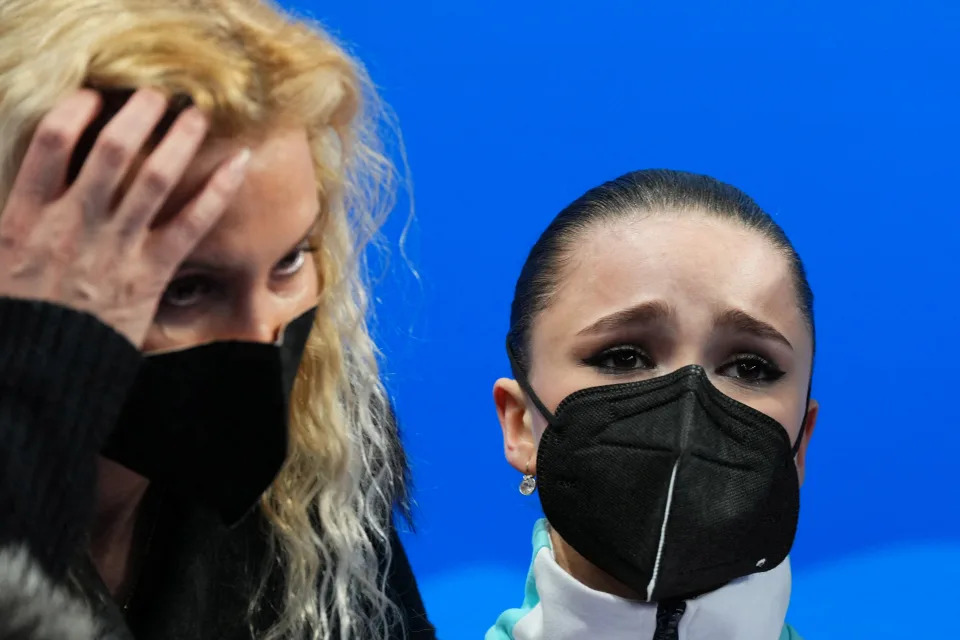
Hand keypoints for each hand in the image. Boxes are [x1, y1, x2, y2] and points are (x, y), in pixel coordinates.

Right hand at [0, 88, 248, 346]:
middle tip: (158, 92)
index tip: (95, 94)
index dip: (76, 109)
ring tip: (197, 111)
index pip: (51, 143)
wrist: (41, 376)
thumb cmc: (18, 320)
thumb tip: (33, 181)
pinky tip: (238, 164)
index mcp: (25, 217)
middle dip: (139, 113)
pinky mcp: (150, 274)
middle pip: (111, 149)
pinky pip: (191, 224)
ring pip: (155, 178)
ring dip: (180, 138)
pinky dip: (217, 191)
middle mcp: (73, 224)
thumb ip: (15, 217)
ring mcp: (115, 249)